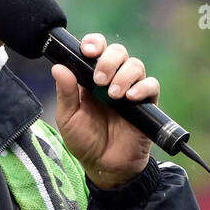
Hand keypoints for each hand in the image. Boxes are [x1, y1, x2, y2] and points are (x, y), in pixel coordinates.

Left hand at [51, 34, 159, 188]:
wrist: (105, 166)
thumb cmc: (85, 141)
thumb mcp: (68, 118)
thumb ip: (65, 93)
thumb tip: (58, 67)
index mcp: (90, 78)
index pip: (96, 49)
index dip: (94, 43)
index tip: (88, 51)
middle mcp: (112, 79)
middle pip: (118, 52)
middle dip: (108, 60)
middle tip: (99, 80)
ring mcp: (130, 90)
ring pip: (135, 65)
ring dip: (123, 75)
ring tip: (113, 95)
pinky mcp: (146, 104)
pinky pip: (151, 85)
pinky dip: (142, 87)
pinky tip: (130, 98)